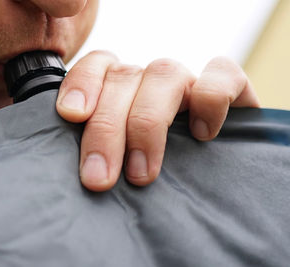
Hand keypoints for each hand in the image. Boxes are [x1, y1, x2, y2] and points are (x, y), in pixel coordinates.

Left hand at [56, 50, 259, 191]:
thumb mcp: (117, 163)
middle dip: (107, 129)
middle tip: (99, 177)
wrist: (212, 175)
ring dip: (147, 123)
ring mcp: (188, 82)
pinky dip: (210, 100)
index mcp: (119, 88)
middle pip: (124, 78)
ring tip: (141, 174)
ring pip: (164, 74)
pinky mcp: (230, 87)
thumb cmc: (148, 170)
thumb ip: (98, 154)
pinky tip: (201, 135)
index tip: (71, 115)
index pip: (97, 65)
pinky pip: (223, 74)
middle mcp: (149, 81)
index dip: (81, 84)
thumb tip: (84, 170)